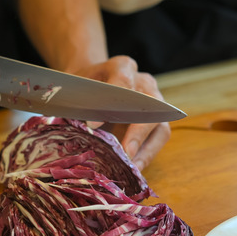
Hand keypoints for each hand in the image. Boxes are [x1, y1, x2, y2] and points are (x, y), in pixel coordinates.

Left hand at [73, 56, 170, 170]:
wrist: (92, 84)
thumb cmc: (83, 86)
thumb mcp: (76, 87)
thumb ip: (79, 102)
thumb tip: (85, 128)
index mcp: (122, 66)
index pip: (122, 79)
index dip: (110, 102)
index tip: (93, 124)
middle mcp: (144, 83)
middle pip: (149, 105)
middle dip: (138, 131)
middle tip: (126, 153)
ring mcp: (154, 102)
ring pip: (160, 126)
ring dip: (147, 150)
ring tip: (133, 169)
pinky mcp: (156, 121)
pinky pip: (158, 139)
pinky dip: (146, 156)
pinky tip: (134, 169)